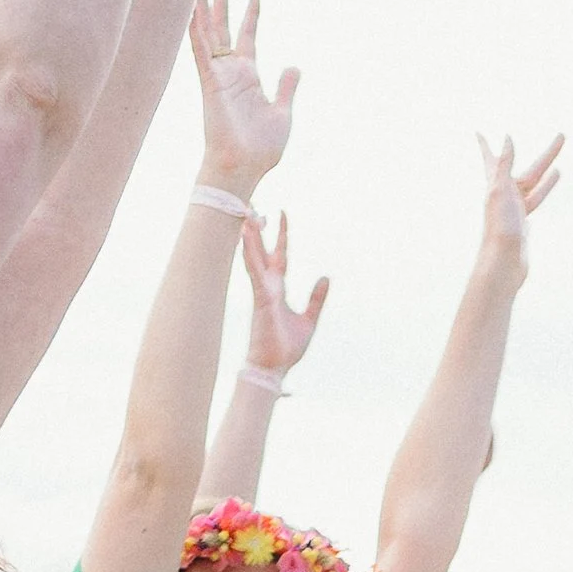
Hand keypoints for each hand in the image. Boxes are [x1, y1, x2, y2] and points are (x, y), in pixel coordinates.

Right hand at [188, 0, 298, 196]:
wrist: (244, 168)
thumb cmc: (261, 149)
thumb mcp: (282, 113)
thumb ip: (287, 87)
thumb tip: (294, 66)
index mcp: (248, 76)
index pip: (248, 36)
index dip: (252, 15)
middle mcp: (230, 71)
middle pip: (223, 24)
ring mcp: (218, 74)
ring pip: (207, 30)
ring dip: (202, 4)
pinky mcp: (209, 83)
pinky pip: (200, 50)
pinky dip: (195, 29)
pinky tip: (190, 8)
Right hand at [237, 212, 328, 374]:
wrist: (274, 368)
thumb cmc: (286, 348)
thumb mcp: (309, 320)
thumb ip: (317, 299)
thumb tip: (326, 277)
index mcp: (278, 290)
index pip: (280, 255)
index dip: (282, 235)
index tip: (282, 213)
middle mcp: (267, 287)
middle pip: (262, 251)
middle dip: (258, 228)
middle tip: (252, 203)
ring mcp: (262, 292)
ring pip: (254, 257)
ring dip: (250, 236)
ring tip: (246, 213)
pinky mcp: (260, 300)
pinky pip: (255, 273)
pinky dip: (251, 256)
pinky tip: (246, 239)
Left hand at [476, 131, 564, 278]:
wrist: (503, 263)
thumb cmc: (500, 227)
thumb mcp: (501, 191)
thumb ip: (504, 164)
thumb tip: (507, 137)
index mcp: (496, 185)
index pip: (493, 159)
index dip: (486, 146)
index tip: (478, 132)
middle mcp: (504, 194)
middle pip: (530, 170)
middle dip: (547, 155)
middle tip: (562, 137)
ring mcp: (515, 209)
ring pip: (534, 186)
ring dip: (547, 175)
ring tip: (559, 166)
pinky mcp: (523, 223)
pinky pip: (535, 201)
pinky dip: (544, 191)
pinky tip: (550, 188)